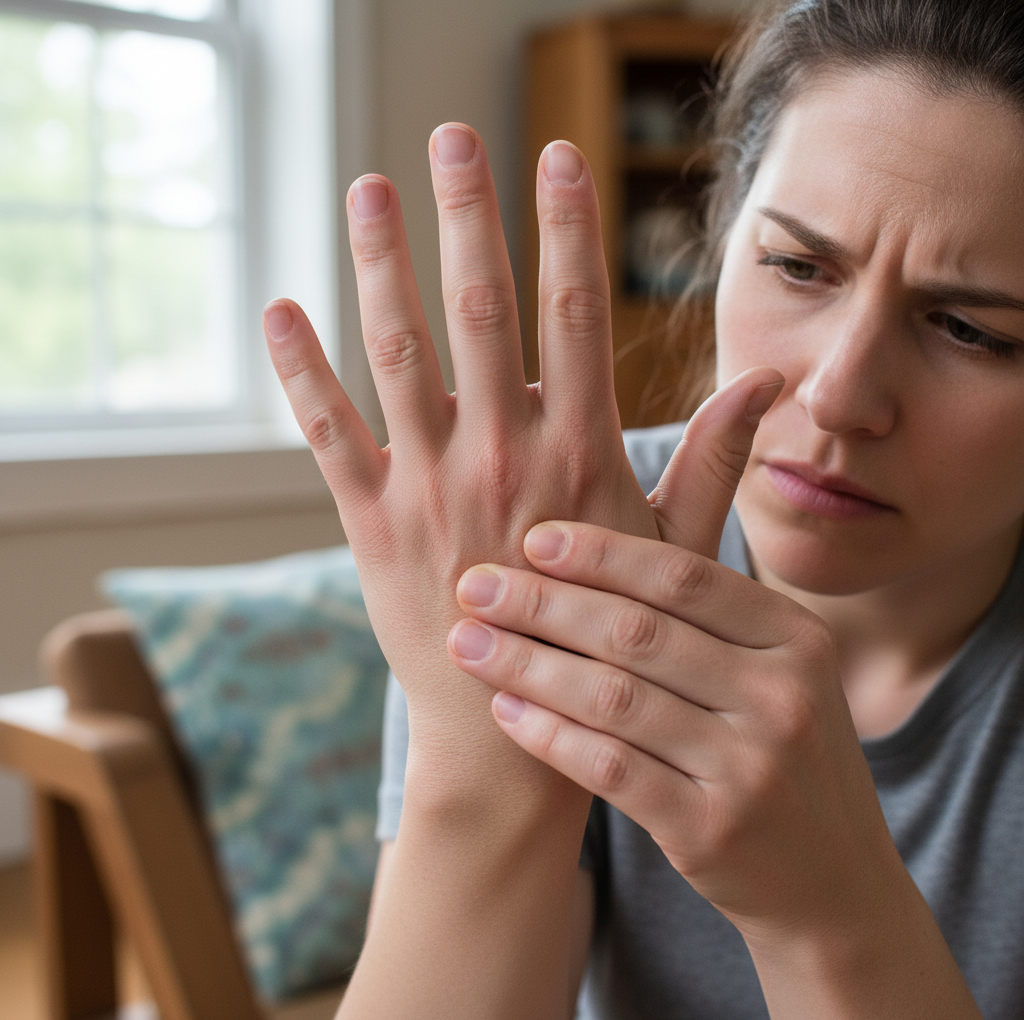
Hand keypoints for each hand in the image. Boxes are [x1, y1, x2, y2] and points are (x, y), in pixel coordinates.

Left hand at [264, 123, 781, 762]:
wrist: (510, 737)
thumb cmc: (601, 639)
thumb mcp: (671, 552)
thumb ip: (710, 462)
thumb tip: (767, 387)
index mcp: (579, 453)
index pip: (574, 315)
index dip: (567, 230)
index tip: (556, 156)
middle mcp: (503, 456)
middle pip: (482, 311)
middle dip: (468, 215)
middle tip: (450, 137)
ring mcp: (432, 487)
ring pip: (399, 355)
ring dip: (381, 265)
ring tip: (368, 188)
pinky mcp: (373, 524)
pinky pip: (329, 435)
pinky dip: (301, 371)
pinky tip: (280, 311)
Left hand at [447, 474, 895, 939]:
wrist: (832, 882)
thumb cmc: (777, 753)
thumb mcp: (775, 671)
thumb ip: (706, 616)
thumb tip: (584, 552)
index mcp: (796, 636)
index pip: (682, 576)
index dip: (600, 553)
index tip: (532, 539)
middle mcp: (781, 695)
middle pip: (637, 631)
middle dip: (542, 603)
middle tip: (473, 585)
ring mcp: (751, 766)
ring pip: (613, 697)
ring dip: (527, 664)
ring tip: (466, 642)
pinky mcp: (711, 829)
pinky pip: (609, 767)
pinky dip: (549, 734)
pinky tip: (504, 709)